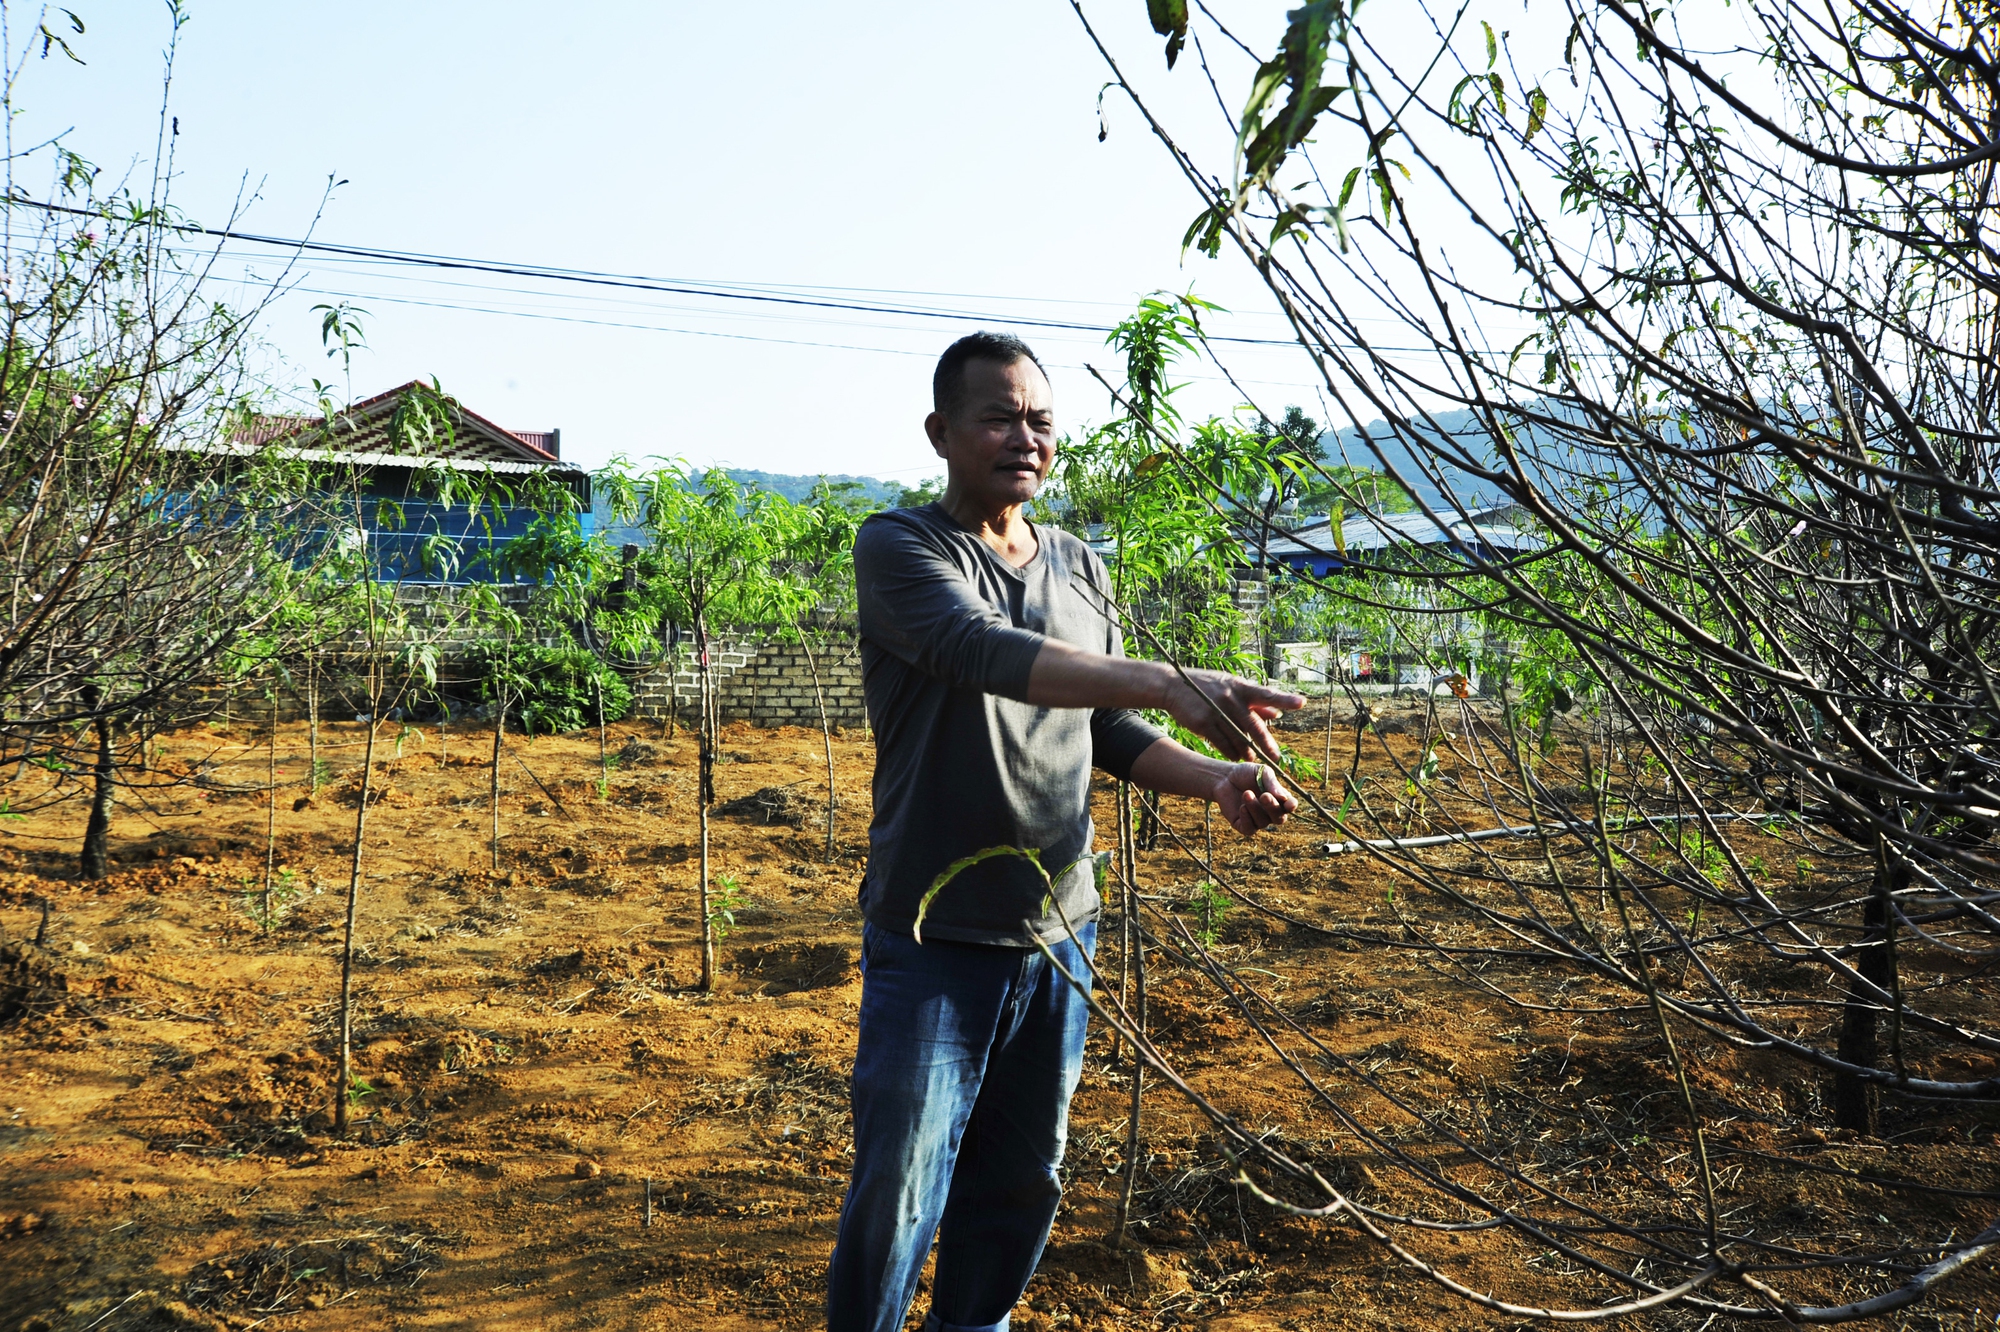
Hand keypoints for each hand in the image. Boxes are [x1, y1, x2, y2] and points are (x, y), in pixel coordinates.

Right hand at [1161, 669, 1304, 761]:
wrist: (1173, 685)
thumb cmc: (1206, 686)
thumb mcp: (1231, 686)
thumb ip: (1255, 701)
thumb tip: (1277, 714)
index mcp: (1240, 687)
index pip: (1267, 693)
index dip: (1284, 699)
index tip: (1302, 703)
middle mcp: (1230, 698)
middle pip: (1253, 725)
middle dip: (1265, 743)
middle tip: (1275, 758)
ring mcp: (1216, 710)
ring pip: (1237, 737)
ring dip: (1246, 751)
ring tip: (1251, 760)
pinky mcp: (1203, 722)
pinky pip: (1221, 742)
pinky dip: (1229, 752)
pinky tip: (1234, 757)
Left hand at [1212, 762, 1296, 835]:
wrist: (1224, 777)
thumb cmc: (1245, 773)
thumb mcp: (1261, 772)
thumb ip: (1272, 783)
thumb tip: (1283, 798)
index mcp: (1279, 799)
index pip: (1290, 806)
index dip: (1291, 806)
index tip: (1289, 804)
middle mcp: (1270, 812)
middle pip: (1279, 818)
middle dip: (1272, 807)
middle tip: (1264, 795)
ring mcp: (1257, 820)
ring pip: (1263, 822)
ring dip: (1255, 808)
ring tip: (1246, 793)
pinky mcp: (1243, 825)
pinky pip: (1250, 829)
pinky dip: (1247, 819)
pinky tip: (1242, 807)